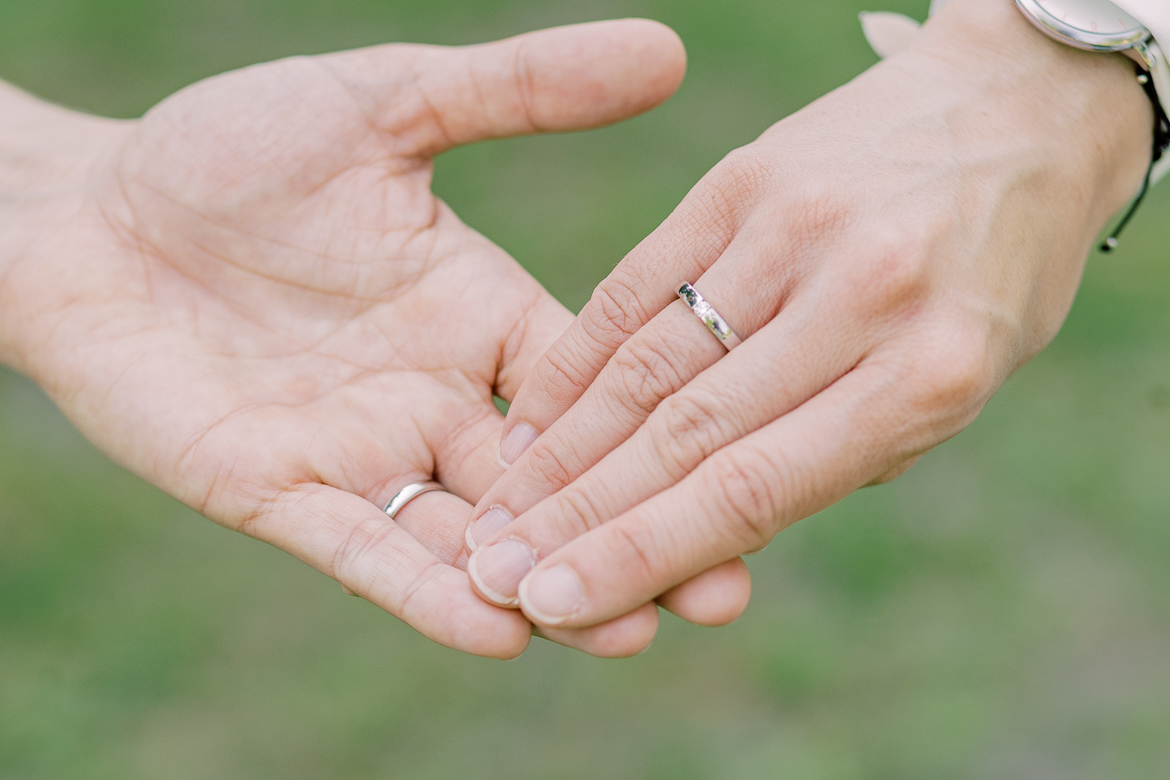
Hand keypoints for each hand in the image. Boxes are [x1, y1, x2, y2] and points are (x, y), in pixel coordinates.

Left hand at [0, 21, 693, 656]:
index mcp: (481, 317)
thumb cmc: (232, 149)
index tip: (756, 463)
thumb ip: (520, 90)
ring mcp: (362, 453)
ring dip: (547, 583)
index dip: (666, 426)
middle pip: (552, 481)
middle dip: (631, 531)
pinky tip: (495, 626)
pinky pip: (365, 550)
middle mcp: (437, 397)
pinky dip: (425, 591)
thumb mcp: (391, 105)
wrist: (88, 207)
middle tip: (726, 590)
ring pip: (472, 536)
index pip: (594, 386)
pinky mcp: (278, 491)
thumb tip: (666, 49)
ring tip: (633, 632)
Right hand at [463, 0, 1153, 627]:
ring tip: (497, 513)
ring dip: (559, 451)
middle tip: (497, 571)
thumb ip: (842, 455)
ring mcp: (794, 228)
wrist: (1020, 104)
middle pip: (685, 433)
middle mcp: (860, 298)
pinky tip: (527, 420)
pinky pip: (634, 285)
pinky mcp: (741, 178)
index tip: (555, 602)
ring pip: (647, 363)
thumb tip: (709, 527)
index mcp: (931, 374)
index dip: (644, 553)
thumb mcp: (958, 383)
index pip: (755, 488)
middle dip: (579, 517)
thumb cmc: (996, 269)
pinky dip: (574, 362)